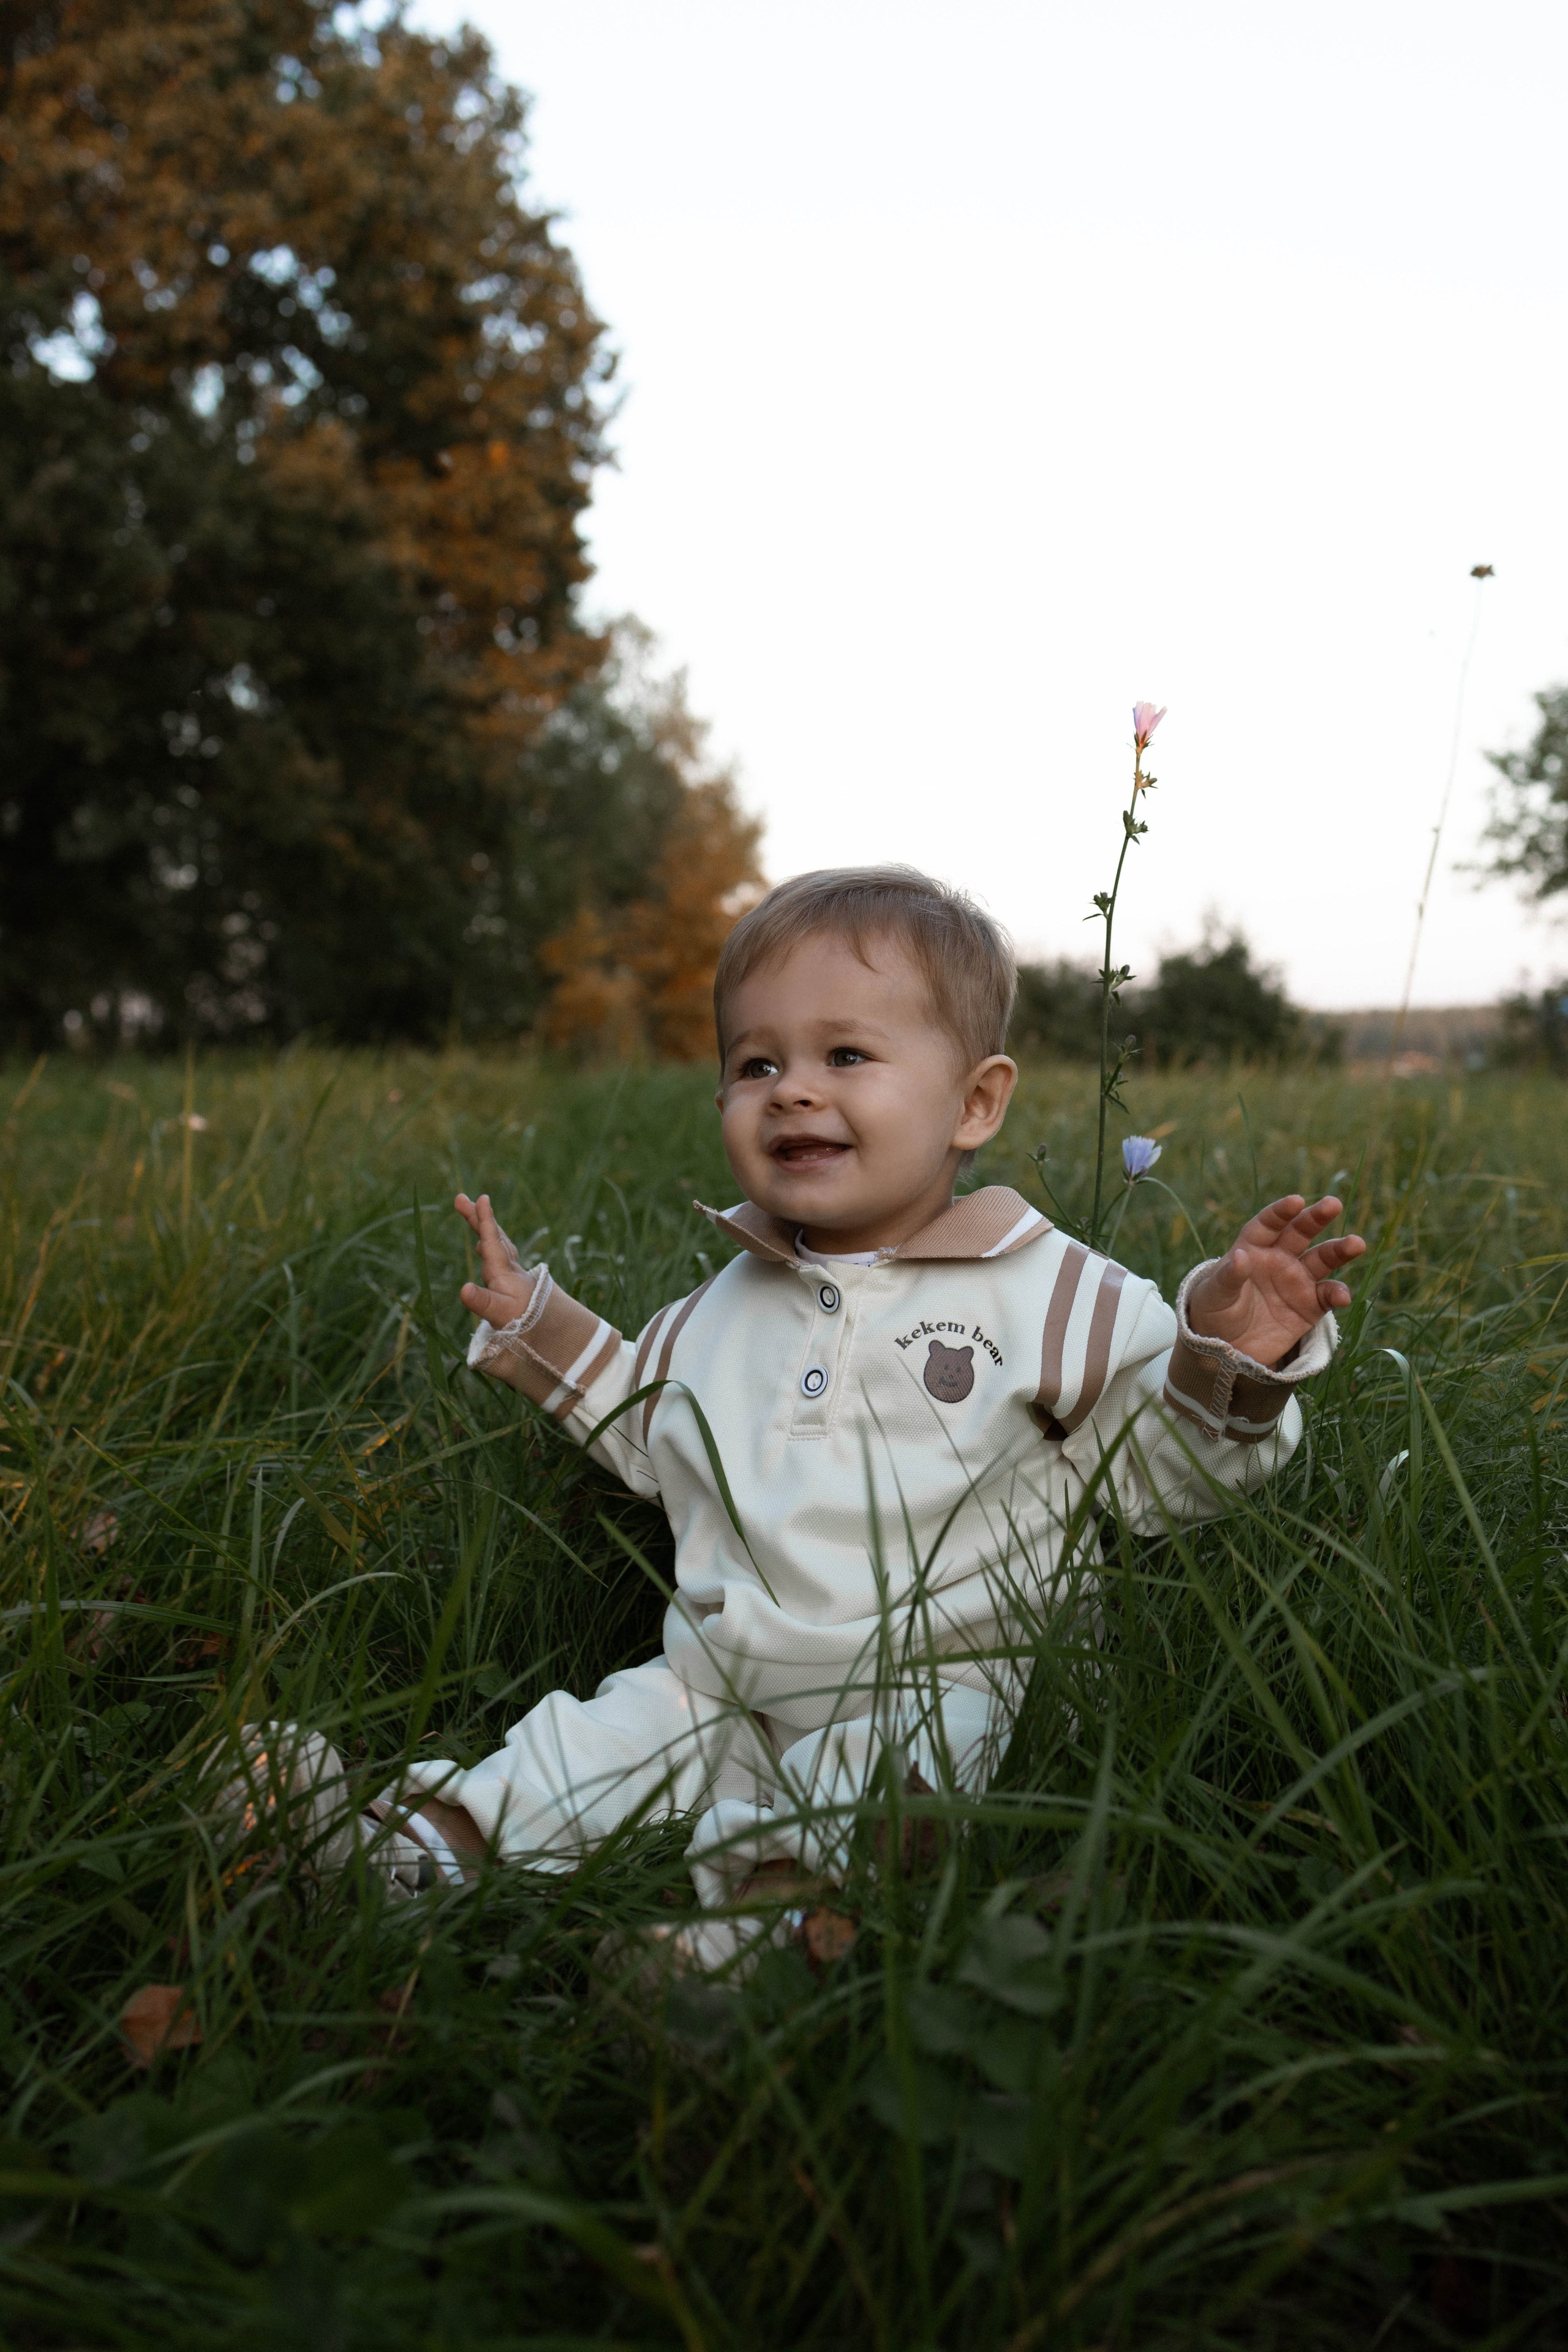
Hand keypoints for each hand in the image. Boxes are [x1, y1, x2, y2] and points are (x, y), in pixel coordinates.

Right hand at [454, 1192, 536, 1327]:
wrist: (549, 1329)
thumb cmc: (522, 1320)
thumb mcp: (500, 1313)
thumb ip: (482, 1301)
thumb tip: (463, 1289)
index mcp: (503, 1272)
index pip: (493, 1242)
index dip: (486, 1221)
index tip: (482, 1199)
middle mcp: (508, 1267)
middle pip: (493, 1236)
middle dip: (477, 1217)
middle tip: (460, 1198)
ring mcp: (511, 1271)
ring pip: (496, 1242)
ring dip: (484, 1226)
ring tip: (472, 1211)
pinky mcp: (511, 1278)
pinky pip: (499, 1252)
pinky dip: (491, 1241)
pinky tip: (484, 1243)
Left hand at [1185, 1195, 1364, 1366]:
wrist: (1227, 1349)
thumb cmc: (1214, 1312)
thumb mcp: (1214, 1295)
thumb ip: (1228, 1276)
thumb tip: (1241, 1256)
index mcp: (1253, 1248)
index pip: (1268, 1224)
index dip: (1281, 1212)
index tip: (1296, 1201)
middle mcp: (1279, 1258)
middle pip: (1301, 1232)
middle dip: (1316, 1218)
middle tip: (1334, 1204)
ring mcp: (1297, 1281)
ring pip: (1323, 1259)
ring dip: (1339, 1250)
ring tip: (1356, 1244)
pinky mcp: (1310, 1306)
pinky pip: (1328, 1295)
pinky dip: (1338, 1294)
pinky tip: (1342, 1296)